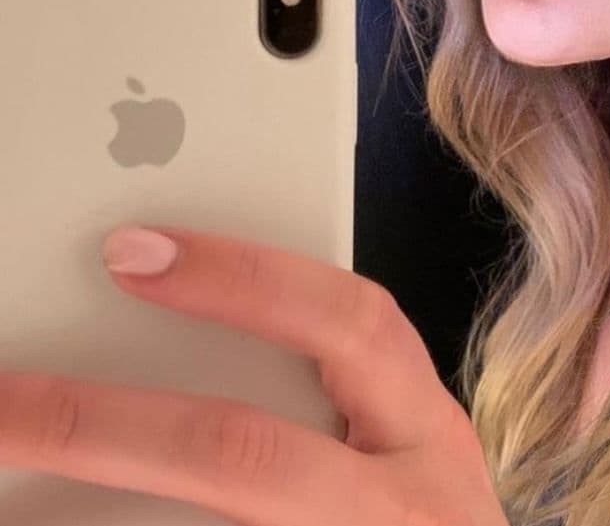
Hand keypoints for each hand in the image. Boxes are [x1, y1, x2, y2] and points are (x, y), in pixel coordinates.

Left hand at [0, 225, 509, 525]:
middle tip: (6, 396)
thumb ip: (332, 388)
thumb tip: (170, 316)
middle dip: (109, 423)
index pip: (351, 325)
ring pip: (223, 520)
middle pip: (245, 454)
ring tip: (13, 446)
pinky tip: (50, 523)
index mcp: (426, 431)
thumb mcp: (405, 446)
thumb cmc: (423, 518)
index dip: (242, 281)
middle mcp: (406, 505)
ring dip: (92, 511)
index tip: (131, 251)